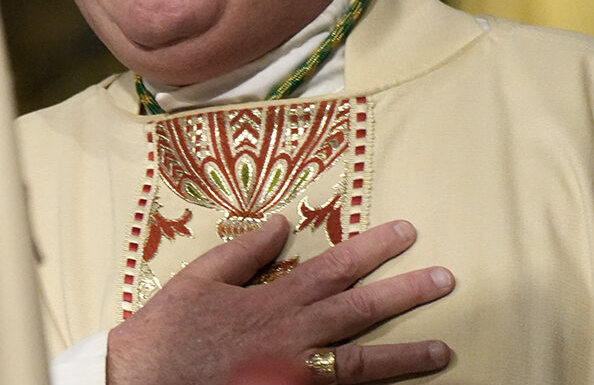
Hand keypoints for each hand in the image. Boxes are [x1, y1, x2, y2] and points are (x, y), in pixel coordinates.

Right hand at [106, 216, 453, 384]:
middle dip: (406, 293)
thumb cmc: (169, 329)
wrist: (147, 380)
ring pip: (362, 362)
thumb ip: (244, 252)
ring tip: (443, 350)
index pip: (334, 267)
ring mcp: (296, 374)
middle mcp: (293, 336)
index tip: (407, 232)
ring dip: (406, 355)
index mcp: (272, 300)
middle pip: (361, 311)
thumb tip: (282, 224)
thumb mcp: (199, 278)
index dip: (373, 249)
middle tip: (445, 280)